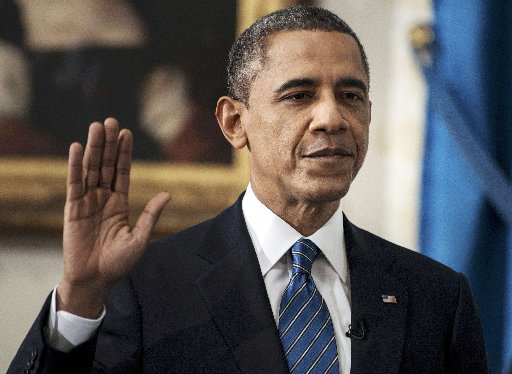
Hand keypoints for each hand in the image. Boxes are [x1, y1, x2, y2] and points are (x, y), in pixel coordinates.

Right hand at [57, 118, 169, 317]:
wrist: (96, 280)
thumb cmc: (119, 262)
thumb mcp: (140, 237)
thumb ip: (150, 215)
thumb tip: (167, 194)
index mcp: (119, 203)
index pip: (122, 172)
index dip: (124, 152)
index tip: (126, 132)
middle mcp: (103, 198)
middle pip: (106, 165)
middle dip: (109, 143)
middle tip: (110, 120)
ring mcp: (87, 202)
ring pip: (91, 169)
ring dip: (94, 148)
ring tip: (97, 126)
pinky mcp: (73, 209)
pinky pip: (74, 184)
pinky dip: (75, 166)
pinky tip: (78, 148)